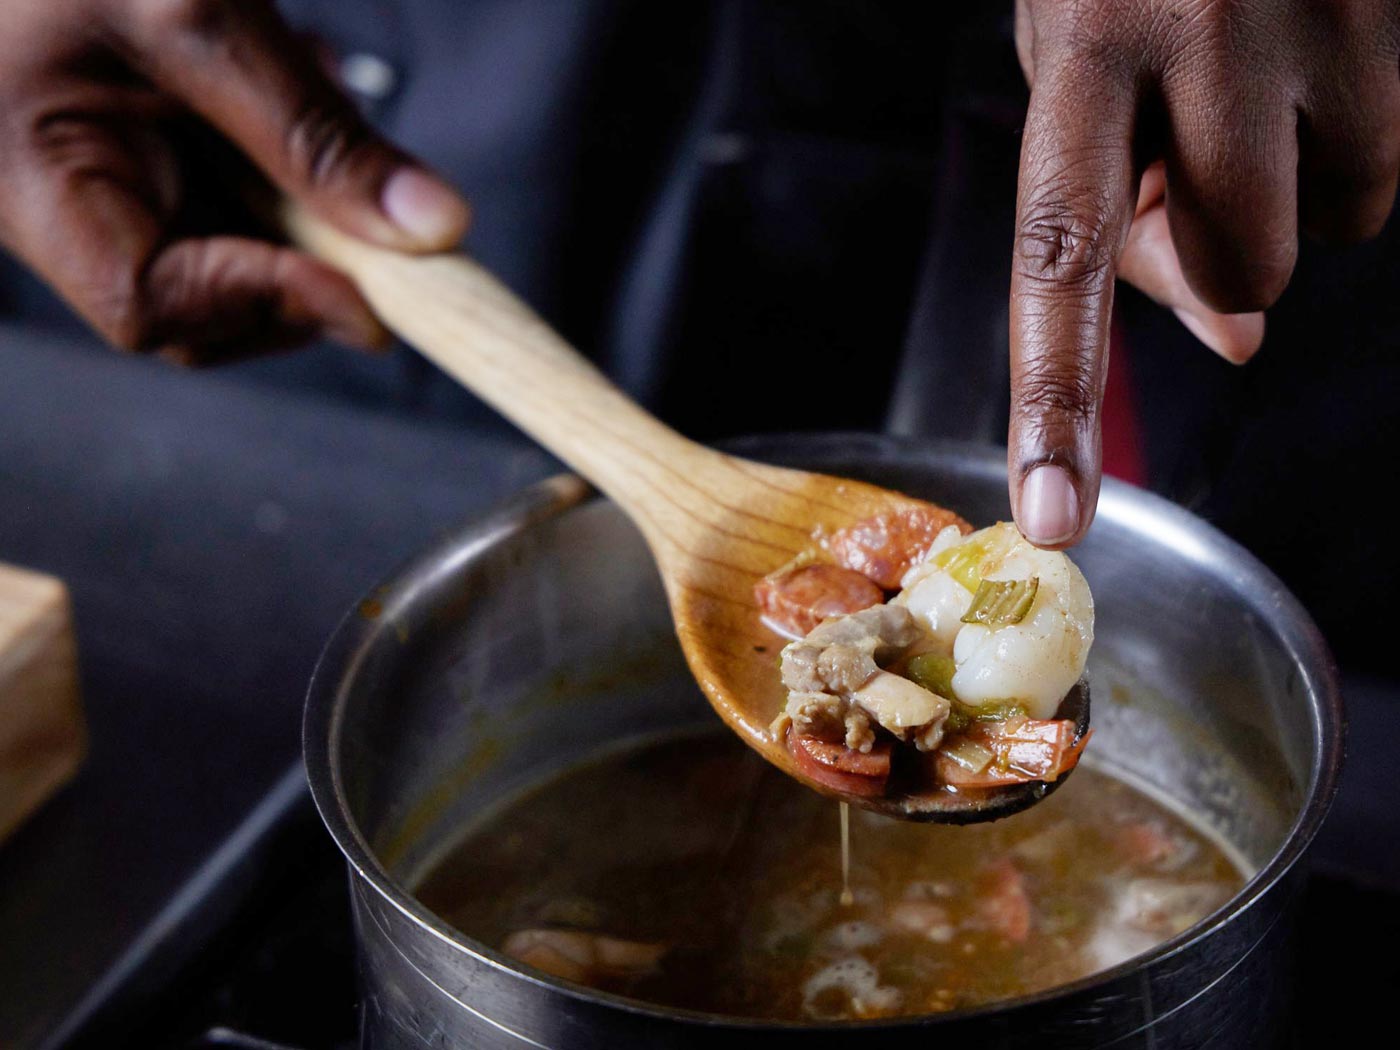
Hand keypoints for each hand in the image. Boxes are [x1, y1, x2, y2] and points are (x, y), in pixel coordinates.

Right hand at [0, 0, 470, 362]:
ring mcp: (115, 193)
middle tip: (370, 191)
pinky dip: (299, 162)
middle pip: (212, 303)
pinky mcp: (158, 168)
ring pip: (248, 256)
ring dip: (315, 200)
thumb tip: (431, 228)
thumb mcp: (197, 17)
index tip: (367, 290)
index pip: (150, 305)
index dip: (266, 303)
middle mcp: (67, 210)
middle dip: (309, 257)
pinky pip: (248, 204)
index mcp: (35, 183)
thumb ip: (312, 131)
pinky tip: (298, 73)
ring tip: (314, 80)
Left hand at [1008, 0, 1399, 546]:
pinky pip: (1388, 171)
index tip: (1055, 512)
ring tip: (1239, 110)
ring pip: (1334, 232)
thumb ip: (1120, 205)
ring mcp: (1327, 12)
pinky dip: (1344, 161)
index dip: (1057, 394)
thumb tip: (1243, 339)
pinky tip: (1294, 88)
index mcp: (1087, 44)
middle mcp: (1211, 26)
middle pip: (1241, 270)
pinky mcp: (1396, 10)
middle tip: (1179, 179)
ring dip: (1287, 208)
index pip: (1060, 248)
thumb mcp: (1078, 65)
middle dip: (1211, 264)